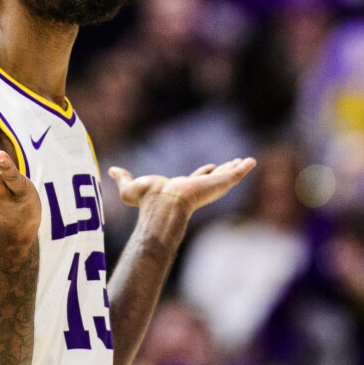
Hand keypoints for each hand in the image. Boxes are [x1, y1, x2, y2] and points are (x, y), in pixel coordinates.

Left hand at [109, 158, 256, 216]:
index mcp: (181, 189)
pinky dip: (245, 168)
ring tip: (247, 161)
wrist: (164, 203)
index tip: (211, 166)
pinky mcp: (219, 183)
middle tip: (234, 163)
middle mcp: (197, 188)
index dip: (203, 173)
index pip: (196, 179)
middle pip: (214, 177)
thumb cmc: (147, 199)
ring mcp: (209, 186)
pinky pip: (236, 174)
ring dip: (237, 168)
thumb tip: (110, 171)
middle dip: (224, 170)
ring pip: (227, 176)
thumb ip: (122, 178)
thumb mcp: (130, 186)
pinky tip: (253, 161)